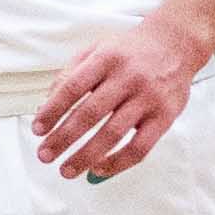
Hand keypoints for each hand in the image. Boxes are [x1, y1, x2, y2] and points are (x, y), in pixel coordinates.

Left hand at [32, 14, 214, 182]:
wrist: (176, 43)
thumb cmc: (129, 50)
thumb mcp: (97, 49)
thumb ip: (70, 73)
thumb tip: (45, 107)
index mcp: (106, 58)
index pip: (72, 87)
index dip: (52, 111)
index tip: (37, 129)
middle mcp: (127, 77)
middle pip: (89, 114)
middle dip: (63, 138)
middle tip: (45, 155)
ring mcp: (148, 98)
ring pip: (113, 134)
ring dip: (86, 156)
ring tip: (66, 170)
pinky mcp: (165, 117)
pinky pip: (140, 147)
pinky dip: (118, 162)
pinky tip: (98, 169)